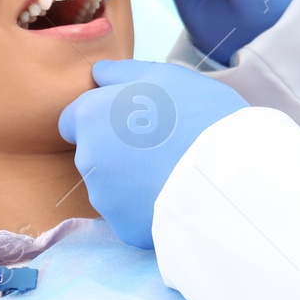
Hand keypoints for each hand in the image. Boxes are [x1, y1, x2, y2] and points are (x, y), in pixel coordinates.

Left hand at [59, 60, 248, 248]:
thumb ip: (123, 73)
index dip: (102, 117)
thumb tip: (99, 73)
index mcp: (90, 117)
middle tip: (161, 142)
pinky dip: (146, 206)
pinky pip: (131, 213)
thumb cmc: (197, 114)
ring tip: (172, 170)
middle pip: (94, 152)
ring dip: (131, 178)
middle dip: (117, 148)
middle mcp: (86, 159)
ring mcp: (103, 198)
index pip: (74, 118)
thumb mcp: (164, 76)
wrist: (225, 174)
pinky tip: (175, 195)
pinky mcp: (124, 227)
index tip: (131, 119)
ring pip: (111, 185)